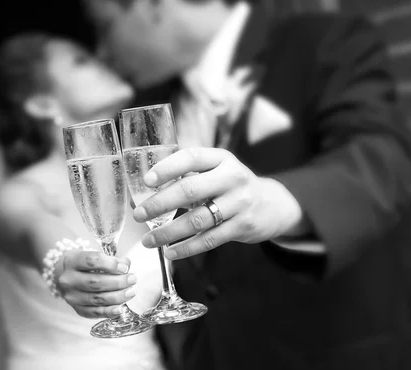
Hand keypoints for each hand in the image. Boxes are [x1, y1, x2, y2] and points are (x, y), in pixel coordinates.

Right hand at [56, 250, 136, 318]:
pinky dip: (109, 311)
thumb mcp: (92, 253)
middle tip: (133, 278)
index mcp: (71, 260)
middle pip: (95, 282)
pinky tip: (120, 308)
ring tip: (131, 291)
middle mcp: (68, 279)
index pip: (91, 261)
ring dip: (118, 296)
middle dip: (118, 282)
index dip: (111, 264)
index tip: (125, 267)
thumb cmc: (82, 262)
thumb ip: (110, 259)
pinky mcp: (76, 309)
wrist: (63, 274)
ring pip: (96, 299)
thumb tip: (126, 265)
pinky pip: (94, 313)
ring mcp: (71, 296)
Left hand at [134, 148, 307, 259]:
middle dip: (159, 204)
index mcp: (221, 158)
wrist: (272, 204)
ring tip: (148, 240)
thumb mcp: (217, 171)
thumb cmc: (231, 186)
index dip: (167, 168)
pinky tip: (170, 252)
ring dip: (168, 232)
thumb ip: (189, 176)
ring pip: (197, 220)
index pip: (191, 158)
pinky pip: (209, 239)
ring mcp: (240, 203)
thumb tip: (146, 191)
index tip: (147, 181)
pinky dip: (187, 248)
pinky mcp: (243, 226)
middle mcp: (232, 177)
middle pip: (190, 190)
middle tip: (138, 214)